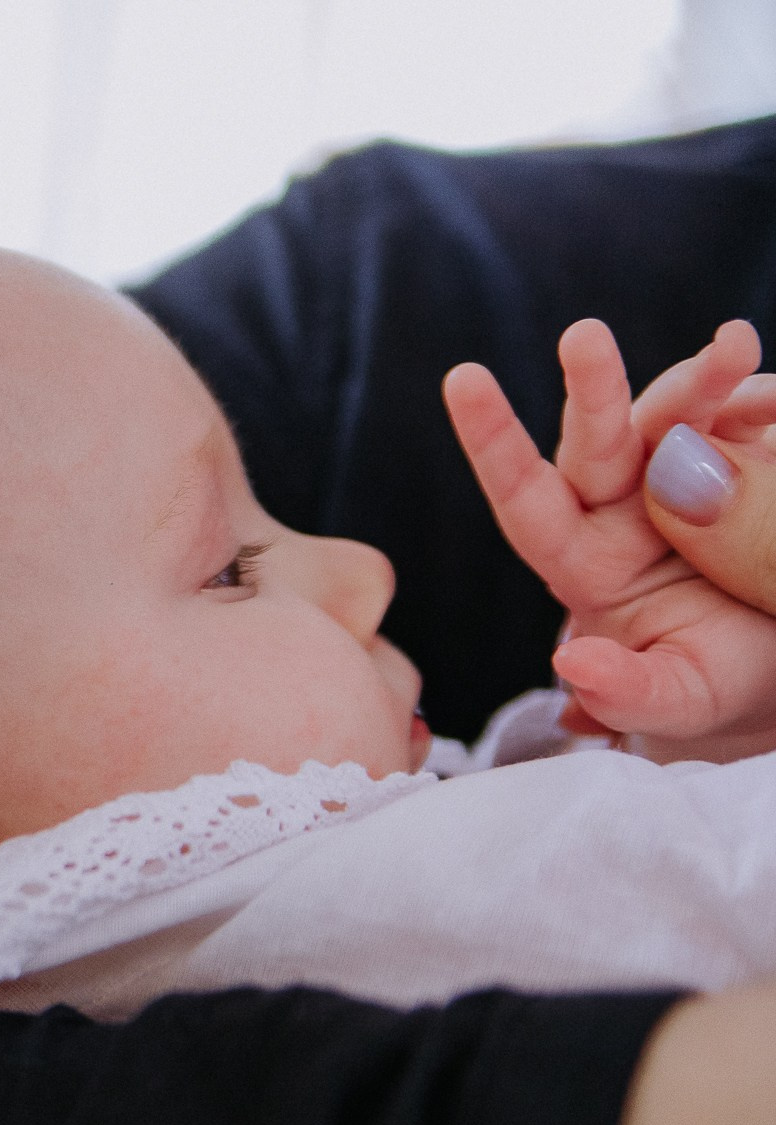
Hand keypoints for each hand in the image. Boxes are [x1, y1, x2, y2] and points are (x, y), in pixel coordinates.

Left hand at [445, 319, 775, 761]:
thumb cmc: (713, 684)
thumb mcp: (677, 702)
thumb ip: (628, 692)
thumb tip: (569, 664)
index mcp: (585, 564)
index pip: (527, 501)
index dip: (493, 443)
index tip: (463, 379)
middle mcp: (621, 508)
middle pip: (597, 443)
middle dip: (592, 388)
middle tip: (583, 337)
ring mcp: (683, 474)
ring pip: (674, 415)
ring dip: (700, 382)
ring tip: (736, 349)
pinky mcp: (740, 454)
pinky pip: (740, 414)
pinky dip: (754, 398)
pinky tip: (771, 398)